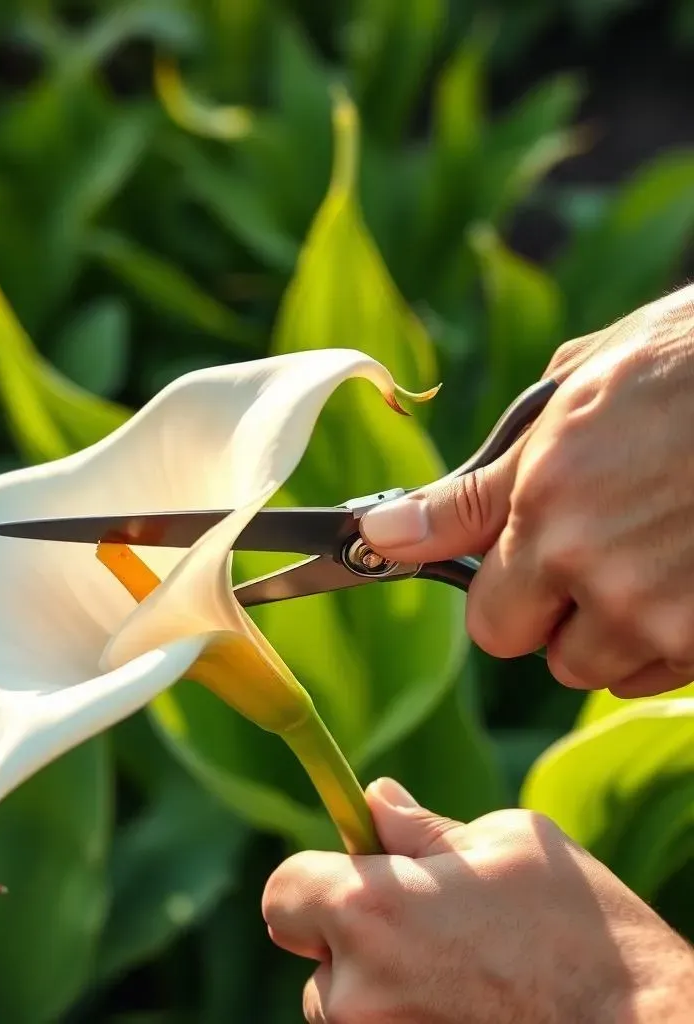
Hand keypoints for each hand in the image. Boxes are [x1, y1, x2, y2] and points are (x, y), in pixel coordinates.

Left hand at [262, 779, 693, 1022]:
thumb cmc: (586, 933)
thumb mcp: (509, 846)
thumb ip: (422, 828)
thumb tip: (374, 800)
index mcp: (371, 911)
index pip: (283, 891)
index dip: (317, 878)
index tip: (357, 876)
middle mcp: (357, 993)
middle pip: (312, 953)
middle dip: (352, 937)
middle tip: (427, 930)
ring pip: (343, 1007)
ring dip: (378, 989)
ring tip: (461, 976)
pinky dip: (406, 1019)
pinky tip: (469, 1009)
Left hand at [359, 284, 693, 695]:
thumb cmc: (680, 363)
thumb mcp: (563, 405)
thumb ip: (472, 492)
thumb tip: (383, 534)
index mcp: (551, 513)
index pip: (491, 623)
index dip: (502, 594)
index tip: (517, 566)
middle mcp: (606, 576)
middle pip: (545, 654)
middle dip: (550, 613)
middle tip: (586, 551)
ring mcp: (675, 613)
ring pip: (606, 666)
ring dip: (610, 628)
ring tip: (645, 554)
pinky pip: (664, 669)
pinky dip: (665, 638)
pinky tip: (681, 572)